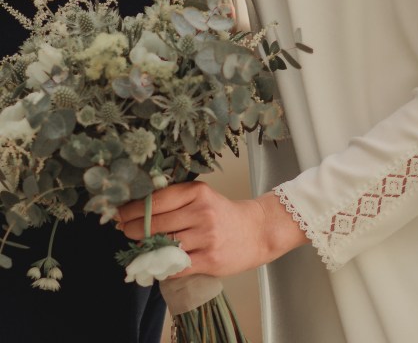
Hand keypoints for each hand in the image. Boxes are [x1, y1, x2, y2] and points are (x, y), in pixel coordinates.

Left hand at [118, 183, 306, 277]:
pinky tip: (156, 263)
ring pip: (163, 246)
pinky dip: (162, 266)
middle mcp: (202, 212)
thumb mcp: (203, 197)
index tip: (119, 213)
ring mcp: (206, 237)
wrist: (256, 231)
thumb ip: (176, 200)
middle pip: (156, 224)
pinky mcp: (209, 260)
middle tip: (122, 229)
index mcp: (198, 192)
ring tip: (138, 247)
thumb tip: (138, 210)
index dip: (134, 209)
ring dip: (145, 249)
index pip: (157, 200)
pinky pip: (175, 267)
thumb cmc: (224, 214)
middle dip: (133, 229)